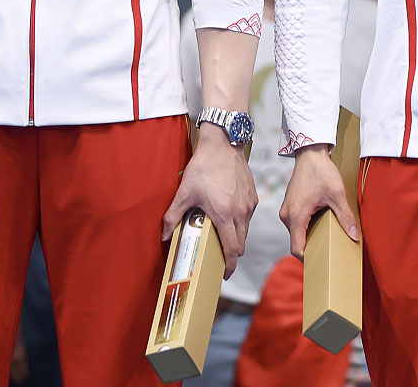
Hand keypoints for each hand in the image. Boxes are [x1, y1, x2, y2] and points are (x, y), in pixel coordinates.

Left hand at [162, 132, 257, 275]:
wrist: (223, 144)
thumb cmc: (204, 166)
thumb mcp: (185, 192)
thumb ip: (172, 216)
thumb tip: (164, 235)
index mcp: (224, 215)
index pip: (231, 249)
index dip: (229, 265)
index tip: (224, 273)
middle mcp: (240, 212)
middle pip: (241, 244)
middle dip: (231, 254)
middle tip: (219, 257)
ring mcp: (249, 204)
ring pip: (245, 231)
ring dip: (236, 238)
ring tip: (222, 236)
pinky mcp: (253, 196)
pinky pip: (248, 217)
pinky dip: (240, 223)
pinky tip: (228, 216)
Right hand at [280, 145, 359, 258]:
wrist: (310, 153)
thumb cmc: (321, 172)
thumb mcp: (337, 195)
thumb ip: (345, 217)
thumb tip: (355, 235)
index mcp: (296, 216)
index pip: (297, 248)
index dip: (308, 259)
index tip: (321, 263)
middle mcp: (287, 215)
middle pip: (296, 242)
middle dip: (311, 249)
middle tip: (328, 253)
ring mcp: (286, 210)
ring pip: (296, 233)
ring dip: (309, 237)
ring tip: (326, 239)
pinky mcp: (289, 205)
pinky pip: (296, 224)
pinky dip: (306, 228)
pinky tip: (320, 225)